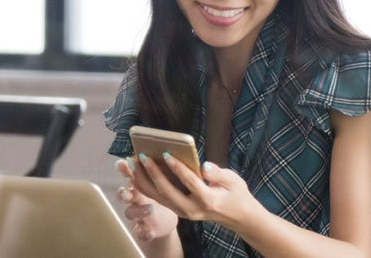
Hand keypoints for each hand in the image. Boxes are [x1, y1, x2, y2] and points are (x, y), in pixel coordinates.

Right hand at [116, 157, 177, 242]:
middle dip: (124, 191)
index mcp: (140, 185)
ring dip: (138, 210)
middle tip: (129, 190)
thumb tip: (170, 154)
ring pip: (130, 213)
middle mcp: (136, 199)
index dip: (123, 170)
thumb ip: (166, 170)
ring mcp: (139, 215)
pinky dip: (144, 232)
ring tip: (150, 208)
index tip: (121, 163)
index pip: (129, 176)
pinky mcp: (146, 230)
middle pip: (124, 194)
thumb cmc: (169, 195)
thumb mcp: (170, 181)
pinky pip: (140, 232)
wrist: (169, 220)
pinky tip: (150, 232)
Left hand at [129, 153, 261, 229]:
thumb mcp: (234, 181)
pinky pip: (158, 198)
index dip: (177, 168)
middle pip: (167, 192)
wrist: (237, 216)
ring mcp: (183, 212)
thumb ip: (218, 174)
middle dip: (153, 173)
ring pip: (158, 197)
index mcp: (207, 200)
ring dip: (143, 179)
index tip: (166, 153)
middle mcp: (191, 208)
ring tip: (133, 162)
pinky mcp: (177, 210)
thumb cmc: (235, 194)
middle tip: (142, 156)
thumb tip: (205, 166)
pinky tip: (136, 172)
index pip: (189, 182)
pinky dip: (145, 185)